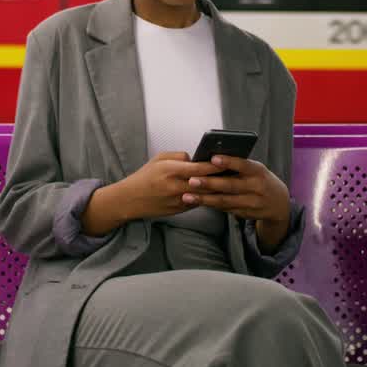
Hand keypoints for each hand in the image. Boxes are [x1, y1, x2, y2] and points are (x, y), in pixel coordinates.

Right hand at [112, 151, 226, 221]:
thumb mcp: (159, 159)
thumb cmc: (145, 176)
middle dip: (221, 177)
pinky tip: (216, 191)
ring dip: (217, 188)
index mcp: (171, 171)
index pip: (199, 168)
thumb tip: (196, 158)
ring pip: (205, 195)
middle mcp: (176, 187)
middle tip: (235, 171)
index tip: (228, 160)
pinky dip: (207, 196)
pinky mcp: (180, 209)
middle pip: (206, 183)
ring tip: (230, 181)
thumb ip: (179, 157)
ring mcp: (179, 201)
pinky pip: (198, 201)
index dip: (215, 165)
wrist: (130, 200)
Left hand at [181, 156, 289, 223]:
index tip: (213, 158)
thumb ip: (239, 166)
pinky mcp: (246, 214)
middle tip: (192, 181)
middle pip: (230, 185)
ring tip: (187, 196)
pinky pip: (226, 209)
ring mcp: (252, 203)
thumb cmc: (260, 179)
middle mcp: (257, 187)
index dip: (228, 162)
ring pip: (225, 201)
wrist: (279, 203)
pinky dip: (211, 205)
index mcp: (258, 171)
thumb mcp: (255, 170)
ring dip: (205, 199)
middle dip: (210, 183)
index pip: (243, 165)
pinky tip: (198, 202)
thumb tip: (211, 160)